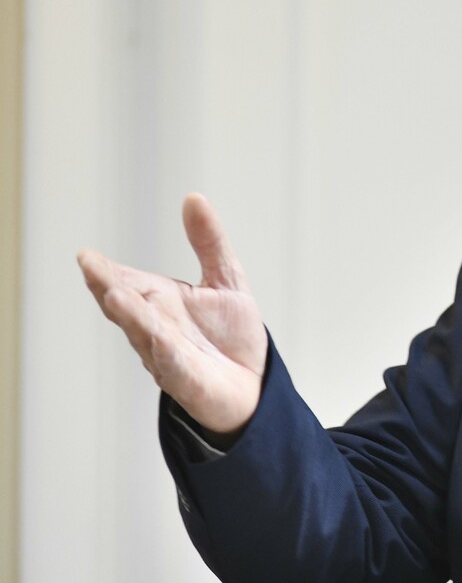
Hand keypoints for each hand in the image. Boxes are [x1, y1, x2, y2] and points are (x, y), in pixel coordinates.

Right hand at [78, 193, 267, 436]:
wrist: (254, 384)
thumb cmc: (231, 335)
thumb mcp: (226, 279)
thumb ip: (209, 242)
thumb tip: (193, 198)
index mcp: (161, 301)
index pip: (128, 282)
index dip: (107, 271)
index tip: (87, 255)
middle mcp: (157, 327)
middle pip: (127, 306)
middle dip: (108, 287)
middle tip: (90, 267)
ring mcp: (168, 354)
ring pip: (143, 333)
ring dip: (130, 315)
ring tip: (113, 293)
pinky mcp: (187, 380)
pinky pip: (172, 363)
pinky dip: (162, 349)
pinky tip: (154, 336)